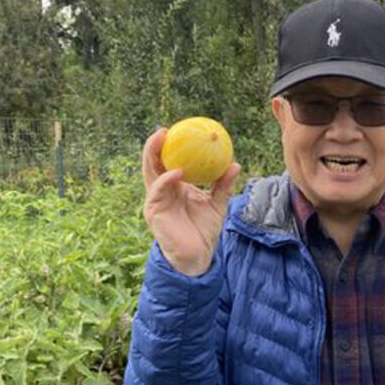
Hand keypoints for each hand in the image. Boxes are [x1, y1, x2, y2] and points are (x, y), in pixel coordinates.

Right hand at [142, 127, 240, 275]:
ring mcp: (156, 200)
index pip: (168, 162)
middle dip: (154, 145)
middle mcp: (162, 191)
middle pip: (153, 163)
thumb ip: (222, 185)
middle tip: (164, 130)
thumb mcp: (216, 204)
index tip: (179, 130)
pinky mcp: (153, 211)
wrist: (197, 255)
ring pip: (150, 173)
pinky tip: (178, 172)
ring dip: (153, 155)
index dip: (170, 147)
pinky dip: (167, 180)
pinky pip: (159, 191)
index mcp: (175, 187)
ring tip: (162, 139)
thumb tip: (235, 164)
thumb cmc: (204, 230)